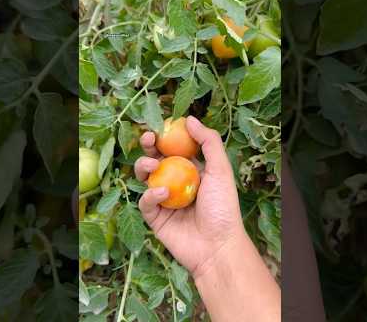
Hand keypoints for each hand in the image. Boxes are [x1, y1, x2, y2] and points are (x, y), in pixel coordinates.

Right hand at [134, 116, 245, 275]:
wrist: (217, 246)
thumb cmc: (223, 207)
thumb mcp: (221, 169)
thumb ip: (208, 142)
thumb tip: (190, 119)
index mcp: (191, 170)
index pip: (174, 148)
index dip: (165, 136)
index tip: (160, 126)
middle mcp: (176, 182)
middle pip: (155, 159)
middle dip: (148, 147)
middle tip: (148, 139)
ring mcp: (164, 200)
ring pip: (145, 178)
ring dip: (143, 166)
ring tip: (151, 166)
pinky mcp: (155, 217)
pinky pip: (145, 201)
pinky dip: (150, 195)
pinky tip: (162, 195)